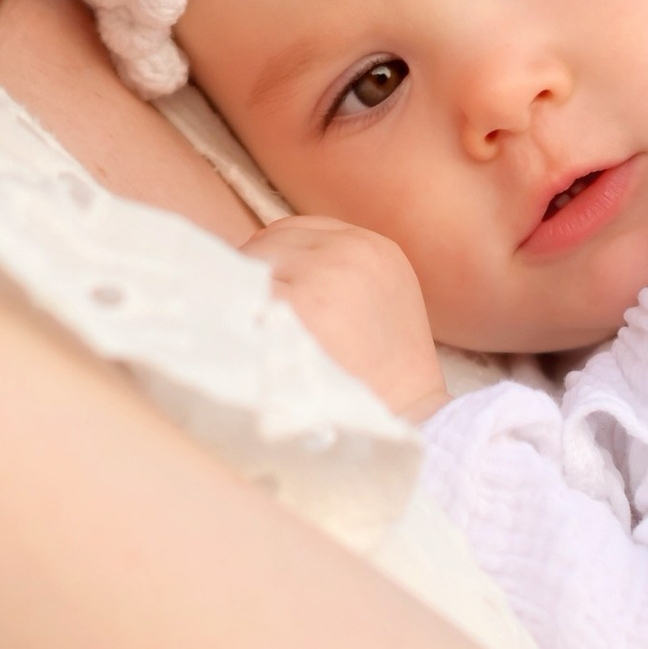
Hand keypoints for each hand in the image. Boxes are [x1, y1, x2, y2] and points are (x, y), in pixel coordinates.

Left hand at [256, 216, 445, 420]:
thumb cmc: (384, 374)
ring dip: (245, 299)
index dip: (273, 261)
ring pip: (253, 268)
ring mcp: (325, 275)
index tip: (266, 294)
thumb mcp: (377, 304)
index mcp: (374, 248)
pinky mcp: (300, 305)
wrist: (408, 417)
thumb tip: (259, 268)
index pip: (296, 231)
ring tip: (255, 336)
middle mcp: (351, 250)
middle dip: (255, 279)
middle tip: (253, 321)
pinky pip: (246, 298)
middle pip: (269, 244)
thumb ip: (333, 274)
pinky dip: (239, 319)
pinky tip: (247, 344)